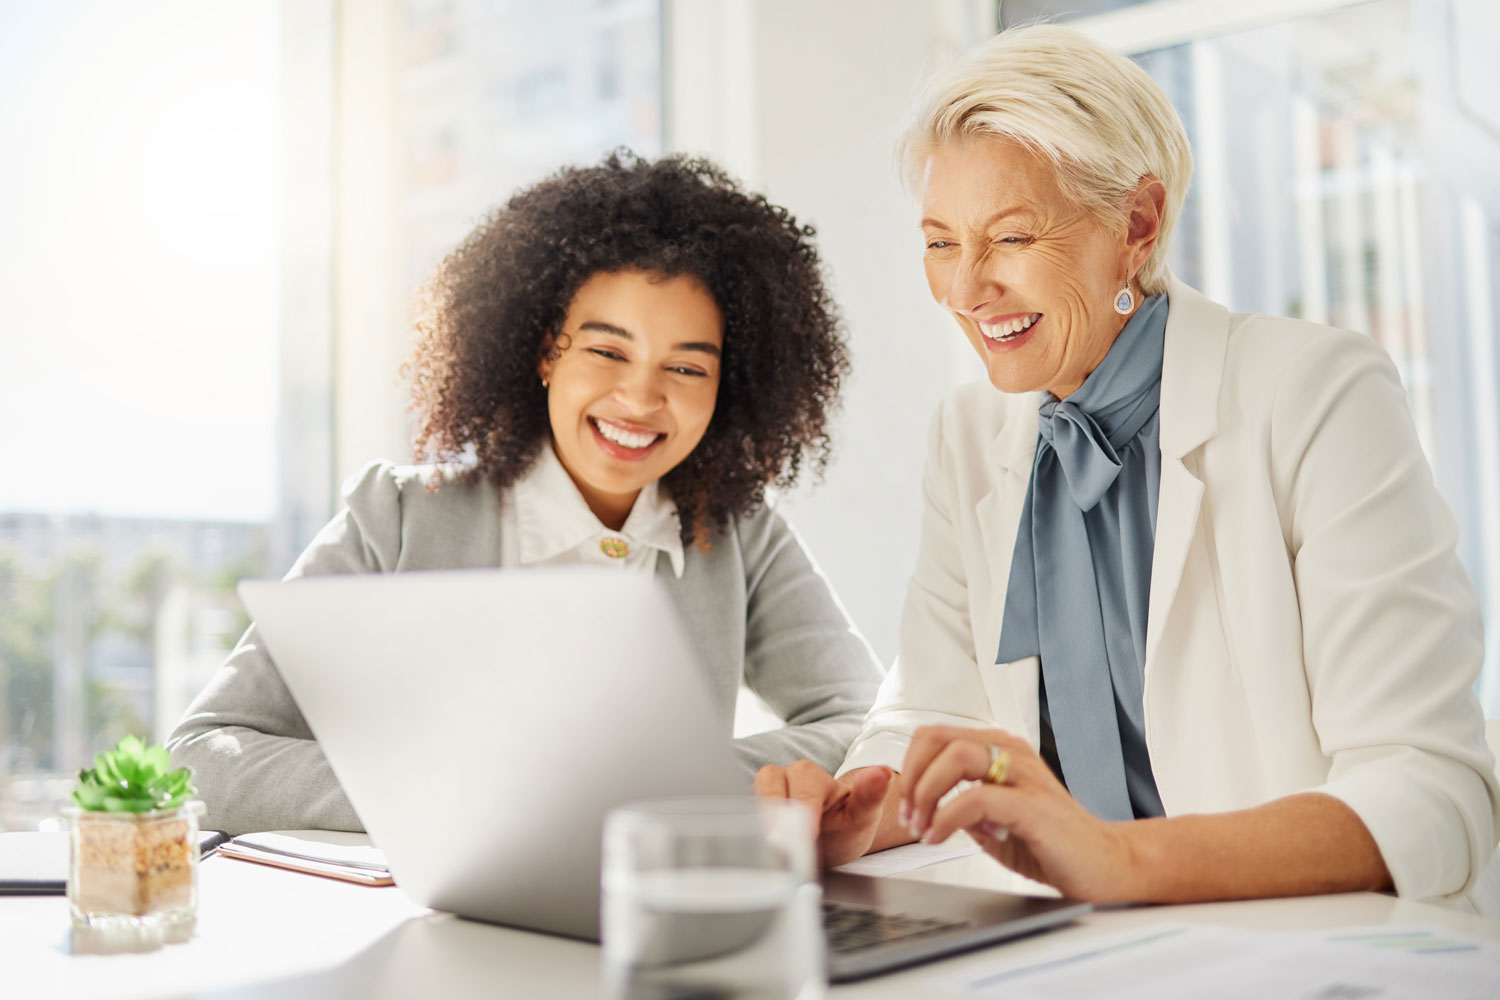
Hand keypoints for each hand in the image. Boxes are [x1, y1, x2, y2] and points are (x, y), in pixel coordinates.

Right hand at [754, 761, 892, 867]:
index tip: (807, 838)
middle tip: (781, 848)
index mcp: (809, 775)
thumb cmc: (845, 826)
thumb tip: (882, 773)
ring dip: (758, 826)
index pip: (801, 792)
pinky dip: (748, 836)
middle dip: (775, 819)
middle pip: (768, 788)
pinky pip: (742, 818)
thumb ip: (870, 795)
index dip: (804, 816)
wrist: (830, 841)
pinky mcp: (750, 811)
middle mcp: (782, 777)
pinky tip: (757, 854)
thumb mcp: (862, 816)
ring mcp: (762, 794)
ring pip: (751, 801)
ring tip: (769, 852)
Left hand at [899, 726, 1139, 901]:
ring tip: (923, 827)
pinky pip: (975, 798)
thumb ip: (961, 802)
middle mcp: (1010, 751)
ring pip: (955, 756)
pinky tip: (940, 838)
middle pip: (938, 737)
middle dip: (911, 776)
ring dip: (925, 794)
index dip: (910, 766)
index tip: (906, 805)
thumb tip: (923, 802)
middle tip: (908, 816)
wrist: (1102, 864)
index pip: (935, 735)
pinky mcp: (1032, 805)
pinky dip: (946, 819)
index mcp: (999, 749)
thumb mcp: (991, 817)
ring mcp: (1023, 774)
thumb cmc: (1048, 841)